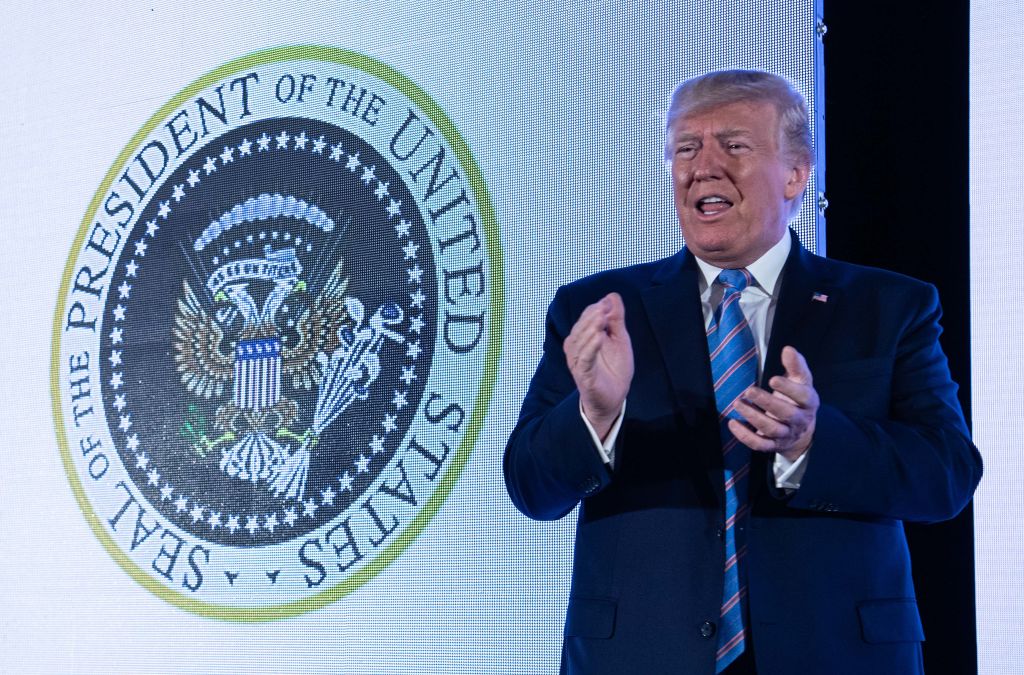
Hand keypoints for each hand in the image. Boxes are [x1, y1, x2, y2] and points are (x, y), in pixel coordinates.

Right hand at [563, 292, 633, 439]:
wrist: (614, 398)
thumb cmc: (614, 368)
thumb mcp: (619, 339)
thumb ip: (615, 319)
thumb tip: (612, 296)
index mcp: (584, 337)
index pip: (586, 318)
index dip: (597, 309)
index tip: (608, 303)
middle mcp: (576, 348)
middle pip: (581, 327)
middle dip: (592, 316)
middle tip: (604, 308)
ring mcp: (578, 361)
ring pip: (580, 342)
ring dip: (590, 328)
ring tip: (601, 319)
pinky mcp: (583, 375)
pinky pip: (584, 359)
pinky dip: (590, 347)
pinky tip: (599, 338)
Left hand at [729, 346, 817, 460]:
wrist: (801, 430)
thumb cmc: (797, 399)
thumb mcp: (800, 381)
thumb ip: (795, 365)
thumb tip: (788, 349)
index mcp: (809, 402)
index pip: (803, 396)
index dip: (789, 389)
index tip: (773, 379)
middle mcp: (799, 420)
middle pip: (786, 414)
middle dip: (767, 402)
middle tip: (749, 391)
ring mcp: (786, 434)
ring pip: (771, 429)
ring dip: (753, 417)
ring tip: (737, 403)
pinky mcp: (773, 445)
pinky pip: (759, 444)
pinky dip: (744, 436)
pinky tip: (732, 423)